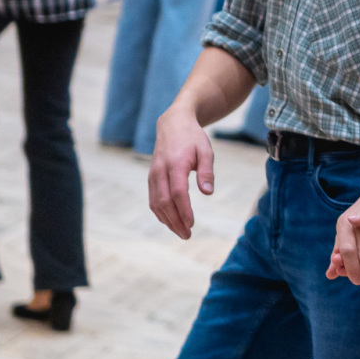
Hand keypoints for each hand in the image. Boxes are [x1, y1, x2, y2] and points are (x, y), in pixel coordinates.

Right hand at [148, 106, 214, 238]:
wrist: (173, 124)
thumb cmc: (193, 138)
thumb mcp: (206, 150)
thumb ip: (207, 172)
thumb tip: (208, 193)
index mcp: (175, 164)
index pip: (177, 193)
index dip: (184, 210)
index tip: (192, 224)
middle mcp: (160, 170)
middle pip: (164, 202)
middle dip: (175, 221)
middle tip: (187, 235)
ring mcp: (153, 174)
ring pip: (156, 203)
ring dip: (167, 220)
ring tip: (181, 232)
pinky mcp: (151, 177)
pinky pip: (153, 199)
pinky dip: (160, 212)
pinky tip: (171, 221)